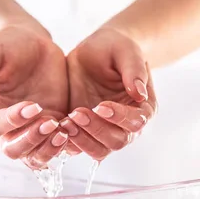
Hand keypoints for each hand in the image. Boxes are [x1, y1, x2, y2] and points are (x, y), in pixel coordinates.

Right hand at [0, 24, 69, 168]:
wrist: (31, 43)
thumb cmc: (5, 44)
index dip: (12, 121)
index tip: (33, 106)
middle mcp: (3, 127)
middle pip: (12, 150)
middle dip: (31, 140)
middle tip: (50, 123)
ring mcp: (27, 130)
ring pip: (33, 156)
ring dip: (47, 149)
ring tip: (63, 132)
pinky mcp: (48, 128)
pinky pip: (52, 148)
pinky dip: (62, 145)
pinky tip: (72, 129)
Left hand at [62, 28, 156, 159]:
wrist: (93, 51)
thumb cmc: (114, 48)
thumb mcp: (125, 50)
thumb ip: (134, 69)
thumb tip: (140, 93)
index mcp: (143, 107)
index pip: (136, 122)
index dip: (119, 118)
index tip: (101, 106)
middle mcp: (126, 126)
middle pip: (117, 141)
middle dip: (97, 130)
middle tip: (77, 113)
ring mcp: (105, 132)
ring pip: (99, 151)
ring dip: (82, 140)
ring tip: (65, 122)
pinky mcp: (84, 133)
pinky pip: (79, 148)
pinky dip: (68, 142)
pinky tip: (57, 127)